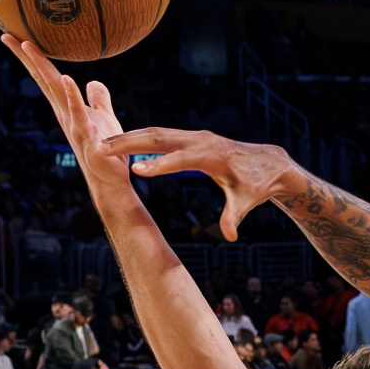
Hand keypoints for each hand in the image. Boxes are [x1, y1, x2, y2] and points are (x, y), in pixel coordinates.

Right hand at [1, 35, 135, 200]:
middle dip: (27, 57)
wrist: (111, 181)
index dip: (33, 57)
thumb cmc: (107, 152)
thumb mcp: (104, 118)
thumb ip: (98, 100)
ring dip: (42, 68)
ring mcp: (73, 125)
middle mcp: (64, 114)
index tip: (15, 36)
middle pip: (44, 80)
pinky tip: (66, 79)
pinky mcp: (88, 138)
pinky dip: (72, 96)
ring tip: (28, 46)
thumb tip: (92, 81)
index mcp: (67, 107)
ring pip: (55, 92)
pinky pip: (79, 114)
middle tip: (8, 35)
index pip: (47, 77)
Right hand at [106, 127, 296, 242]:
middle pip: (160, 138)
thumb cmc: (255, 185)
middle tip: (102, 149)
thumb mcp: (246, 201)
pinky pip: (161, 134)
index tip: (135, 170)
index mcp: (212, 156)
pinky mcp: (191, 137)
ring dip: (129, 137)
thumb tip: (230, 235)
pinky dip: (140, 136)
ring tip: (102, 144)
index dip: (158, 166)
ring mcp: (194, 136)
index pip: (180, 160)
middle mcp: (200, 141)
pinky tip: (120, 142)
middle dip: (130, 143)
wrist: (268, 163)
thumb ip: (234, 216)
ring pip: (156, 132)